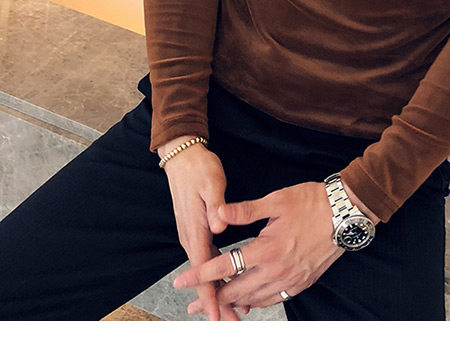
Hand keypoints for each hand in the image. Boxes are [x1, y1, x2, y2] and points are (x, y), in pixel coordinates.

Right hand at [157, 135, 237, 320]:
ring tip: (234, 310)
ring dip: (219, 290)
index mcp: (195, 229)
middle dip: (218, 301)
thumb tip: (220, 224)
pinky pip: (209, 259)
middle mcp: (191, 237)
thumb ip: (217, 205)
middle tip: (232, 322)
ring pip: (208, 270)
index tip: (217, 316)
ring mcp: (193, 235)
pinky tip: (230, 281)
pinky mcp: (198, 230)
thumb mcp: (211, 182)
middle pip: (206, 277)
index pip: (204, 269)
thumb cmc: (199, 169)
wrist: (183, 158)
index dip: (211, 294)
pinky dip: (219, 273)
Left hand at [173, 181, 348, 312]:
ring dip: (233, 304)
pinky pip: (273, 300)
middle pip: (236, 292)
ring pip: (254, 301)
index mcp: (266, 249)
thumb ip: (245, 210)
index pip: (225, 266)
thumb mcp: (276, 200)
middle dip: (212, 298)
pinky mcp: (302, 283)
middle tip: (192, 304)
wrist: (345, 213)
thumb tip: (218, 213)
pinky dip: (256, 303)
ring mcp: (290, 280)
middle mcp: (276, 270)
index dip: (201, 274)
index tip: (181, 281)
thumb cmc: (311, 202)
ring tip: (217, 304)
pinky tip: (248, 300)